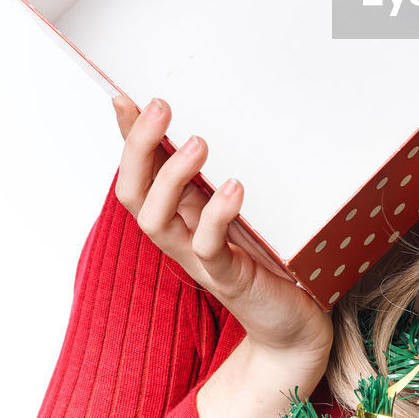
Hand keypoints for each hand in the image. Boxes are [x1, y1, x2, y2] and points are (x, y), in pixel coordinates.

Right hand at [112, 96, 333, 378]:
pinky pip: (209, 249)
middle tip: (160, 107)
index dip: (128, 137)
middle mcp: (179, 235)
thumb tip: (213, 126)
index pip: (139, 171)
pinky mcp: (228, 278)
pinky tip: (233, 189)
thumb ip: (223, 177)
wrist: (293, 322)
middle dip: (139, 148)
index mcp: (180, 213)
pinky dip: (216, 217)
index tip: (125, 97)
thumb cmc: (269, 259)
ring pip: (157, 221)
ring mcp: (199, 258)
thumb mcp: (242, 208)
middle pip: (134, 194)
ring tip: (198, 143)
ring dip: (171, 178)